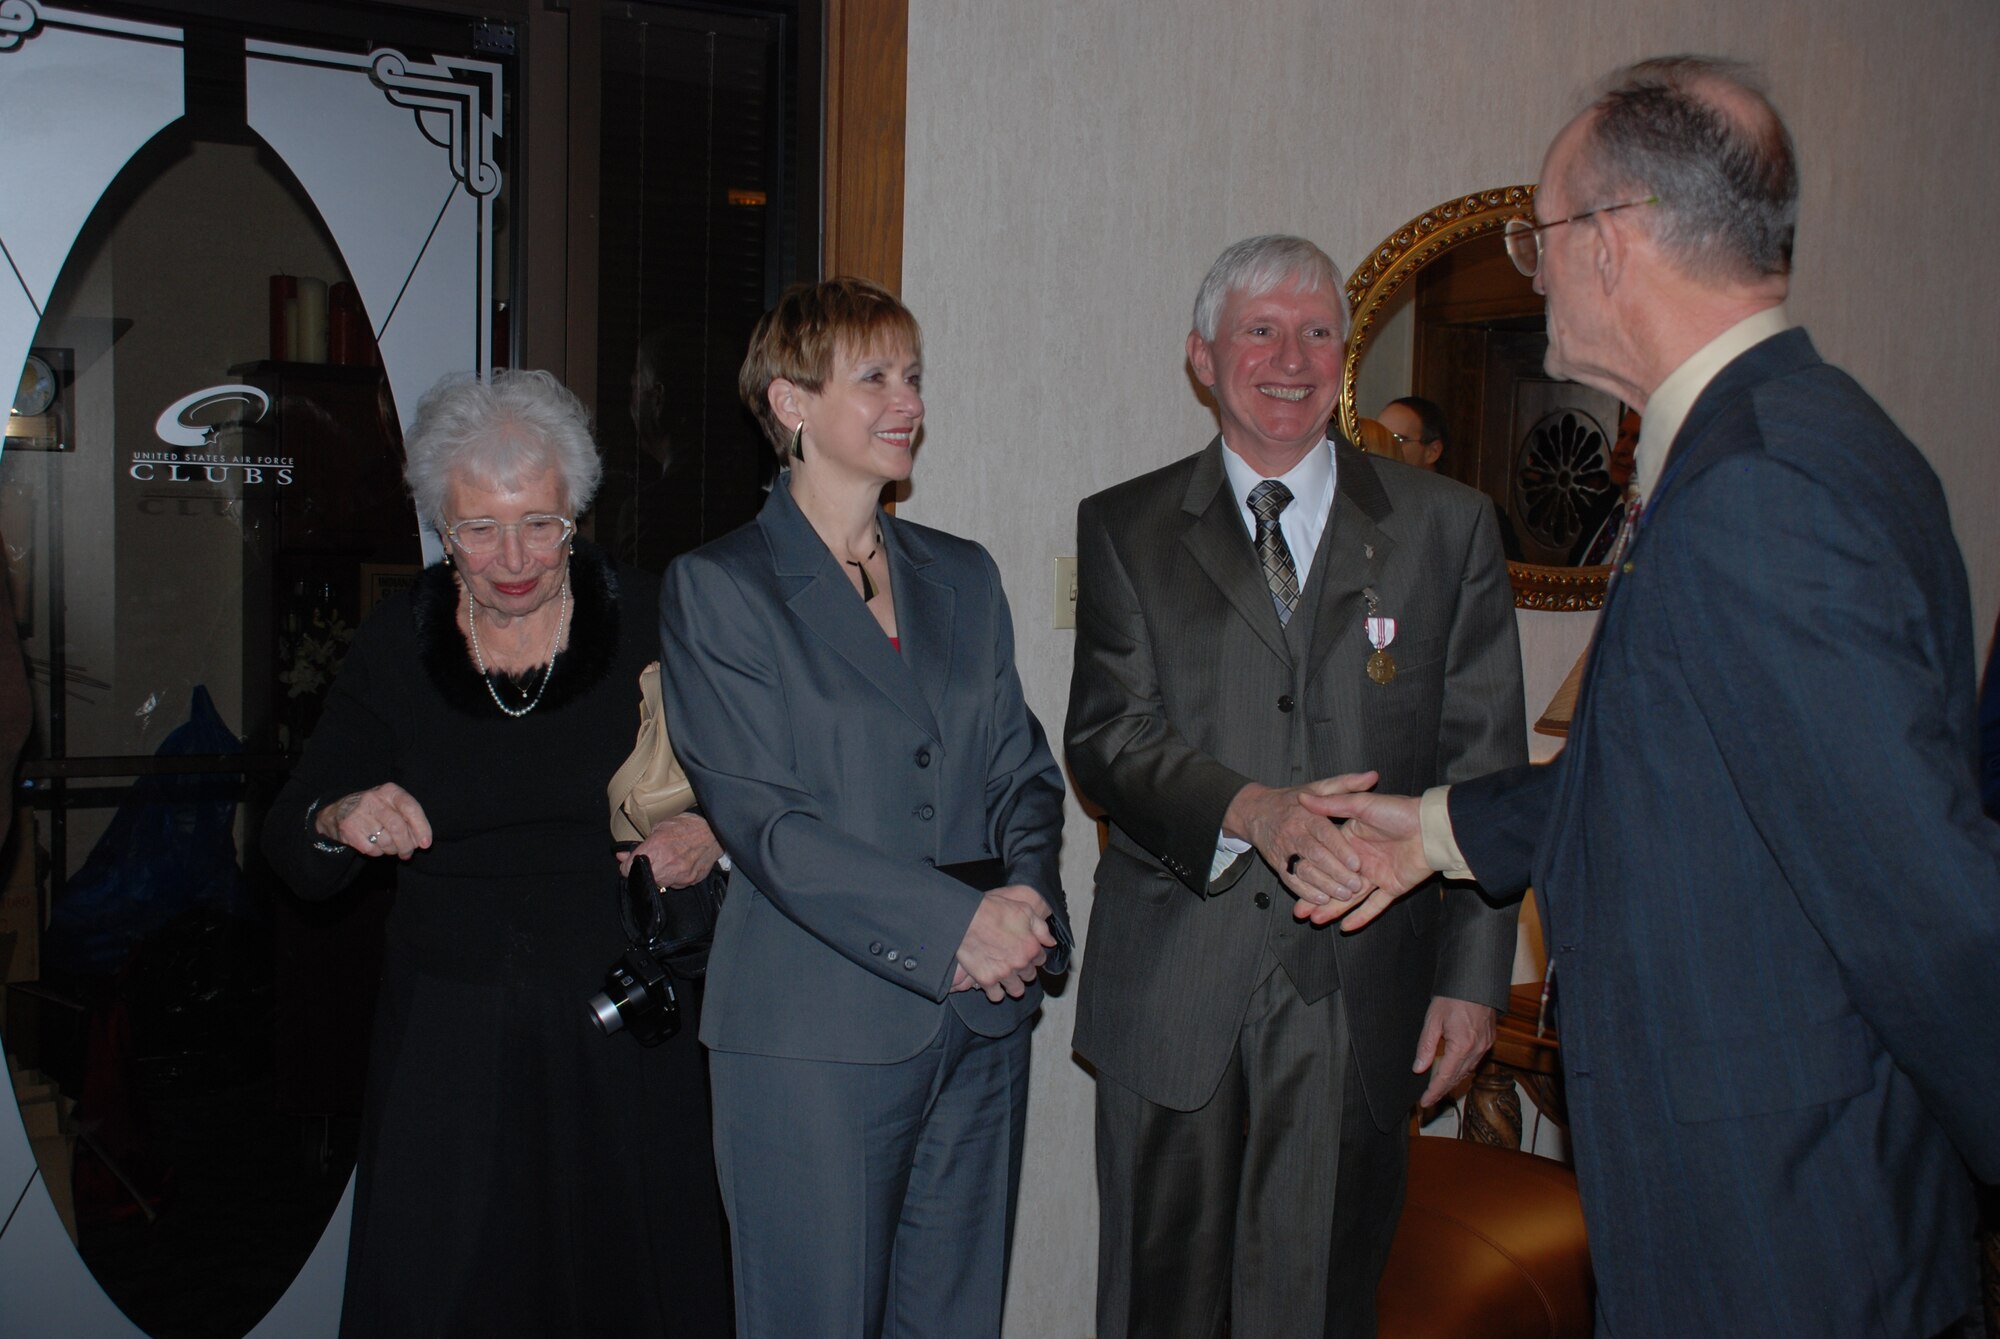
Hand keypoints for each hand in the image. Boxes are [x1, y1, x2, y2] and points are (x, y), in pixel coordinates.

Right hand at [318, 783, 431, 860]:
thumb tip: (422, 842)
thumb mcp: (392, 805)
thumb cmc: (375, 810)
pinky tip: (374, 844)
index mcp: (389, 791)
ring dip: (392, 850)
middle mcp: (374, 799)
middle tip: (408, 853)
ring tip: (389, 846)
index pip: (411, 808)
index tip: (426, 844)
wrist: (339, 812)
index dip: (421, 827)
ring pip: (386, 841)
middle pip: (398, 828)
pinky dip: (378, 852)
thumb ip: (408, 819)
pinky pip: (372, 849)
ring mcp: (359, 813)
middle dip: (407, 845)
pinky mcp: (349, 828)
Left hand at [619, 813, 722, 887]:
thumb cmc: (688, 826)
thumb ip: (641, 845)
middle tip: (653, 860)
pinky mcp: (690, 881)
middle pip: (643, 878)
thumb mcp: (660, 827)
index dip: (627, 866)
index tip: (629, 864)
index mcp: (655, 848)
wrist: (715, 832)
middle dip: (645, 871)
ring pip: (660, 884)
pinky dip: (675, 877)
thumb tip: (623, 855)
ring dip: (660, 875)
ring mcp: (679, 875)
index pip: (628, 869)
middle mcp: (666, 864)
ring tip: (669, 861)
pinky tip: (681, 864)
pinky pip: (676, 884)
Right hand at [954, 884, 1057, 1002]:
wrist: (966, 917)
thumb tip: (1051, 942)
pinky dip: (995, 992)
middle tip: (1012, 963)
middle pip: (1029, 976)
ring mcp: (1004, 974)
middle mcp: (1020, 963)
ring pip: (1016, 990)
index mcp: (1031, 947)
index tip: (1025, 953)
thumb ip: (1041, 928)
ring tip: (1005, 977)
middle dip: (1023, 971)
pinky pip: (996, 996)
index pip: (1040, 960)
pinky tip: (992, 984)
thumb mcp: (1024, 910)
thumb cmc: (994, 910)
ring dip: (1013, 985)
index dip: (1032, 956)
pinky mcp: (986, 980)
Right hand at [1223, 773, 1377, 906]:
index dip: (1340, 849)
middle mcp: (1294, 833)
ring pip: (1304, 871)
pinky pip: (1291, 881)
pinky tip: (1322, 899)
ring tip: (1344, 896)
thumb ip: (1346, 784)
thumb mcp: (1318, 785)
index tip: (1357, 862)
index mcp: (1307, 814)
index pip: (1325, 833)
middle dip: (1335, 872)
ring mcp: (1284, 850)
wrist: (1254, 811)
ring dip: (1324, 885)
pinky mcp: (1277, 865)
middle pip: (1315, 856)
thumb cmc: (1292, 799)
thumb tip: (1373, 776)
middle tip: (1355, 885)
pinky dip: (1305, 892)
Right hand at [1293, 787, 1432, 927]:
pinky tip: (1346, 927)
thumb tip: (1303, 798)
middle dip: (1316, 897)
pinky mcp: (1393, 887)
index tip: (1293, 879)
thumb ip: (1333, 804)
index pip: (1325, 858)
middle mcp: (1362, 859)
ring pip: (1351, 897)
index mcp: (1352, 840)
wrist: (1431, 827)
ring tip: (1315, 919)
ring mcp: (1377, 875)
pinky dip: (1362, 916)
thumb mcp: (1362, 805)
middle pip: (1334, 882)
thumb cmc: (1399, 812)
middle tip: (1299, 911)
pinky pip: (1376, 905)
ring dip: (1334, 909)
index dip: (1310, 870)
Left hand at [1414, 996, 1495, 1107]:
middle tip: (1429, 1099)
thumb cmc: (1453, 997)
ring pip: (1468, 1071)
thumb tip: (1418, 1068)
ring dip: (1453, 1081)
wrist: (1476, 982)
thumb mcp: (1433, 1020)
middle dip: (1443, 1090)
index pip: (1445, 1077)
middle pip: (1458, 1078)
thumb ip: (1426, 1046)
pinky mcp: (1489, 1040)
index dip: (1434, 1092)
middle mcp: (1477, 1049)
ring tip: (1438, 1088)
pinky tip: (1454, 1069)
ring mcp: (1486, 1045)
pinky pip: (1475, 1061)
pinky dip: (1463, 1069)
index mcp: (1462, 1046)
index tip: (1425, 1102)